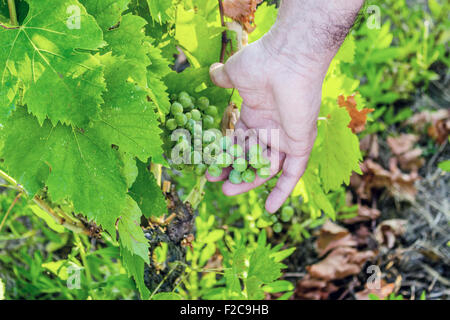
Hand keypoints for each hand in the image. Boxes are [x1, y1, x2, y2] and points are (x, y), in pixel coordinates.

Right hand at [207, 38, 329, 212]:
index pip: (239, 141)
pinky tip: (272, 208)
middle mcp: (271, 127)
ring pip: (268, 167)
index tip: (209, 166)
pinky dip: (284, 190)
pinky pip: (294, 172)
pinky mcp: (301, 144)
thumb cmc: (260, 62)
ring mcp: (286, 136)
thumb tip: (213, 72)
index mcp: (256, 114)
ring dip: (251, 182)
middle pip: (251, 156)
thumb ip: (224, 77)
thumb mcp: (236, 72)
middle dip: (235, 171)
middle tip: (218, 184)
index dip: (225, 154)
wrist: (286, 59)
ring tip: (230, 192)